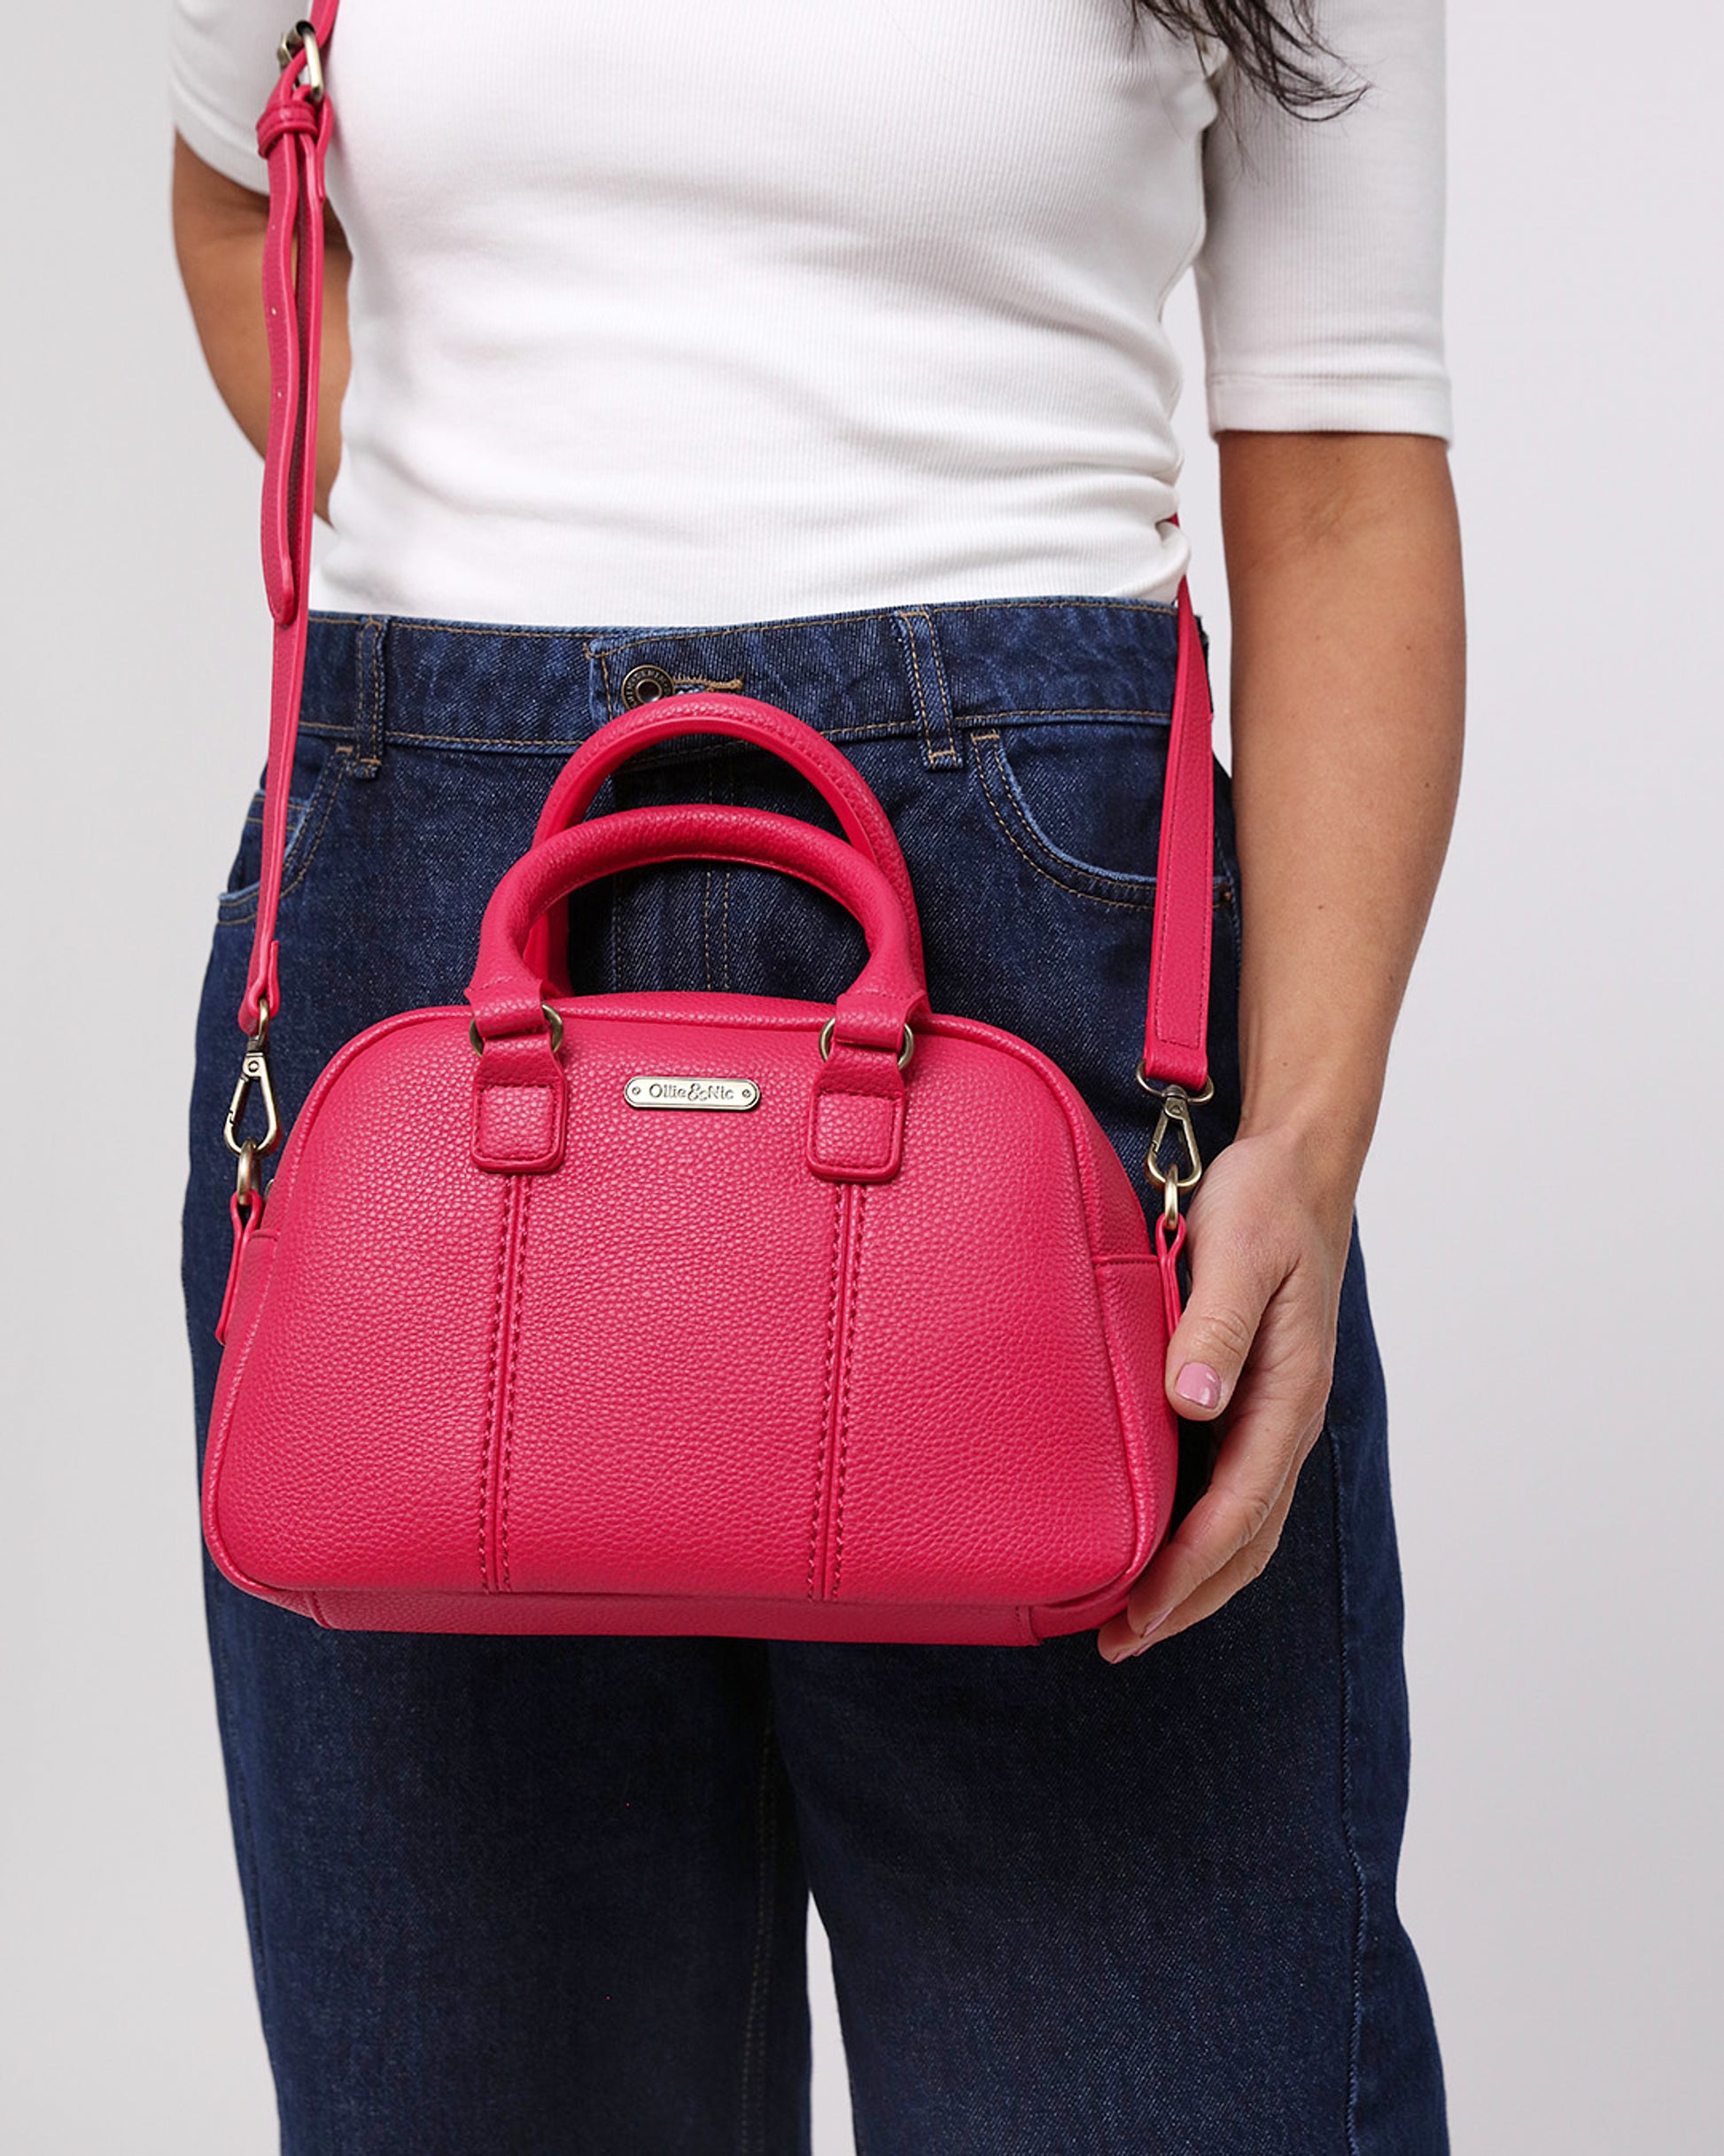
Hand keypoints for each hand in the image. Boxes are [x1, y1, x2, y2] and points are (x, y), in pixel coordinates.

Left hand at [1095, 1125, 1356, 1662]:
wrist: (1297, 1168)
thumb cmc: (1266, 1203)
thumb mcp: (1240, 1249)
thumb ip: (1218, 1324)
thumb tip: (1194, 1403)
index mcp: (1290, 1392)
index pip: (1239, 1506)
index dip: (1189, 1568)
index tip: (1139, 1613)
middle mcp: (1288, 1417)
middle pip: (1246, 1536)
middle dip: (1188, 1598)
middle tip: (1119, 1643)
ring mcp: (1274, 1413)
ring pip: (1241, 1520)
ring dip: (1193, 1577)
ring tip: (1130, 1620)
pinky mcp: (1252, 1398)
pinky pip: (1229, 1485)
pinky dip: (1195, 1532)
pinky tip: (1150, 1542)